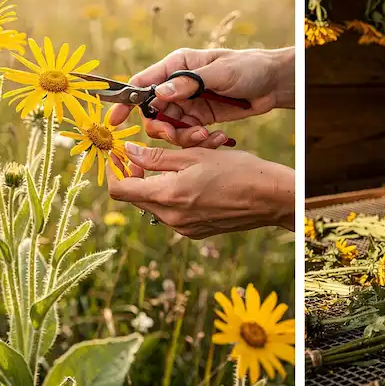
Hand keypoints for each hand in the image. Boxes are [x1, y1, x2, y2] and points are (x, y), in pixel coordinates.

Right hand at [108, 47, 294, 147]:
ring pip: (171, 129)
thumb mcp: (219, 72)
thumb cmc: (247, 67)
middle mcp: (177, 85)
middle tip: (176, 135)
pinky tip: (217, 138)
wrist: (273, 83)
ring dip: (184, 137)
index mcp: (176, 66)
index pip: (142, 83)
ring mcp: (189, 104)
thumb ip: (189, 83)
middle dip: (162, 128)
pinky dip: (199, 141)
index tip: (115, 121)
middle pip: (153, 112)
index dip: (126, 101)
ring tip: (205, 136)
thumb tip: (159, 93)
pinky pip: (189, 136)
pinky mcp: (201, 119)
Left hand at [108, 143, 293, 238]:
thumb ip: (157, 157)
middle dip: (136, 177)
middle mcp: (171, 218)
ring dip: (156, 187)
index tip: (119, 157)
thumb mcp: (195, 155)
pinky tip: (194, 184)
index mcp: (167, 195)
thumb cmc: (237, 170)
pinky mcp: (195, 233)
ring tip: (178, 167)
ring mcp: (183, 228)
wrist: (270, 198)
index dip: (114, 171)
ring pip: (154, 206)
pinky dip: (173, 198)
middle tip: (148, 156)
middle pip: (136, 198)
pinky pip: (172, 215)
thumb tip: (129, 152)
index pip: (120, 190)